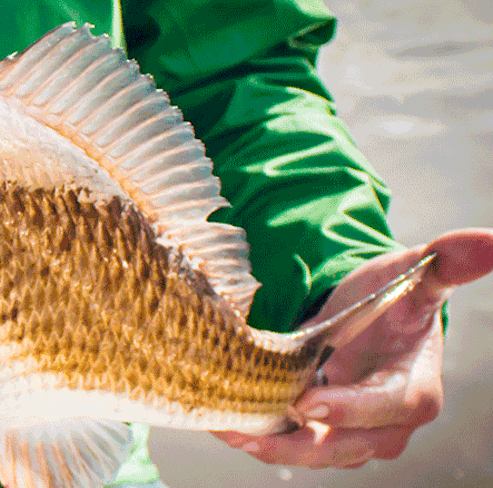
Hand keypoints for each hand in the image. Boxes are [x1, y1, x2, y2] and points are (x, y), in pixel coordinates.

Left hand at [214, 228, 492, 468]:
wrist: (365, 316)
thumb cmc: (391, 297)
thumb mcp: (413, 275)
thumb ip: (446, 262)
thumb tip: (489, 239)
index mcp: (415, 389)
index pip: (386, 408)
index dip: (349, 408)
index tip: (309, 402)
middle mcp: (387, 423)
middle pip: (345, 445)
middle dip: (298, 443)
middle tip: (251, 431)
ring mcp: (353, 435)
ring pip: (314, 453)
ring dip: (272, 447)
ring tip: (230, 431)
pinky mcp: (322, 436)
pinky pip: (291, 446)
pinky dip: (260, 439)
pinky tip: (225, 426)